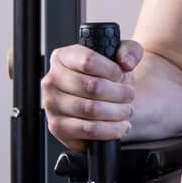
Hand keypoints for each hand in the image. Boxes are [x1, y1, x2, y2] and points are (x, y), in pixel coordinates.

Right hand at [41, 38, 140, 154]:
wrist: (102, 101)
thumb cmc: (108, 77)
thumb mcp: (123, 56)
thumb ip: (130, 52)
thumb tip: (125, 63)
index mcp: (63, 57)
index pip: (88, 61)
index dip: (112, 70)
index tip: (122, 76)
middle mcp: (52, 80)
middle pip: (92, 87)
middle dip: (120, 94)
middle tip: (129, 95)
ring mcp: (51, 105)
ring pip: (91, 109)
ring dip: (118, 112)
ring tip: (126, 110)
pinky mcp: (57, 127)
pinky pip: (88, 130)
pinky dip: (111, 130)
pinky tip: (120, 126)